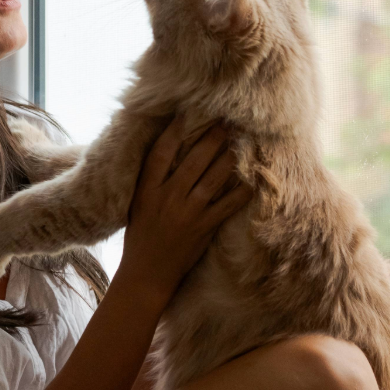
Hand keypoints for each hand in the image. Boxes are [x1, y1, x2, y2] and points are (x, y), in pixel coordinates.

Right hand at [118, 115, 252, 301]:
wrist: (147, 274)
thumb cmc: (140, 237)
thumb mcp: (137, 205)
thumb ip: (149, 182)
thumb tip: (162, 156)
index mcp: (147, 191)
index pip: (160, 153)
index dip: (174, 132)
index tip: (186, 115)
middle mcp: (167, 198)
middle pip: (193, 161)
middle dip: (211, 139)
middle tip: (225, 123)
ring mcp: (187, 213)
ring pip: (213, 178)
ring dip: (228, 158)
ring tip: (239, 142)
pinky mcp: (203, 228)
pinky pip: (227, 205)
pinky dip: (241, 191)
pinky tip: (251, 178)